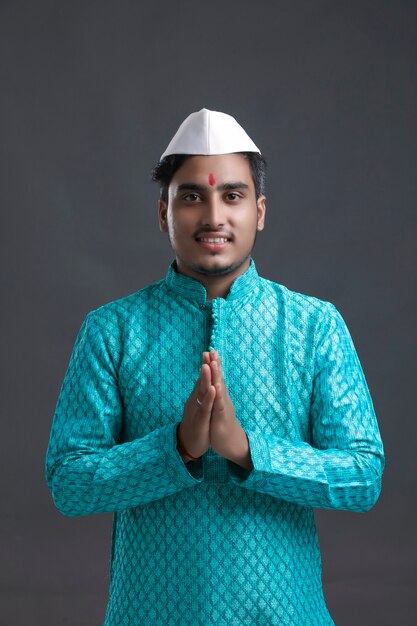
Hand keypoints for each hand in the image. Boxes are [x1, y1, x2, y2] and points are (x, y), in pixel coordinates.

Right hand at [177, 353, 214, 461]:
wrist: (187, 444)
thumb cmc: (195, 424)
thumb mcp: (198, 406)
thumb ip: (200, 394)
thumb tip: (203, 381)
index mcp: (197, 397)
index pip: (202, 378)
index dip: (206, 365)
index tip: (210, 351)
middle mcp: (195, 401)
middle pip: (201, 381)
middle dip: (205, 366)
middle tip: (207, 352)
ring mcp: (197, 410)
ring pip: (202, 392)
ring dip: (205, 379)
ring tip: (208, 365)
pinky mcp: (200, 420)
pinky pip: (205, 408)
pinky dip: (209, 398)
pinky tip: (213, 389)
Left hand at [207, 351, 253, 469]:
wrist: (231, 442)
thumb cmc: (223, 424)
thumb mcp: (218, 406)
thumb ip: (218, 394)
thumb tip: (217, 382)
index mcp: (219, 396)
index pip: (216, 377)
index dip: (213, 364)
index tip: (210, 350)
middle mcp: (223, 399)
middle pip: (219, 379)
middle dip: (215, 364)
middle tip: (213, 350)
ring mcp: (223, 407)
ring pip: (220, 389)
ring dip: (217, 376)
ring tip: (214, 363)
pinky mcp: (221, 417)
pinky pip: (219, 405)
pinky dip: (218, 395)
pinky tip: (216, 386)